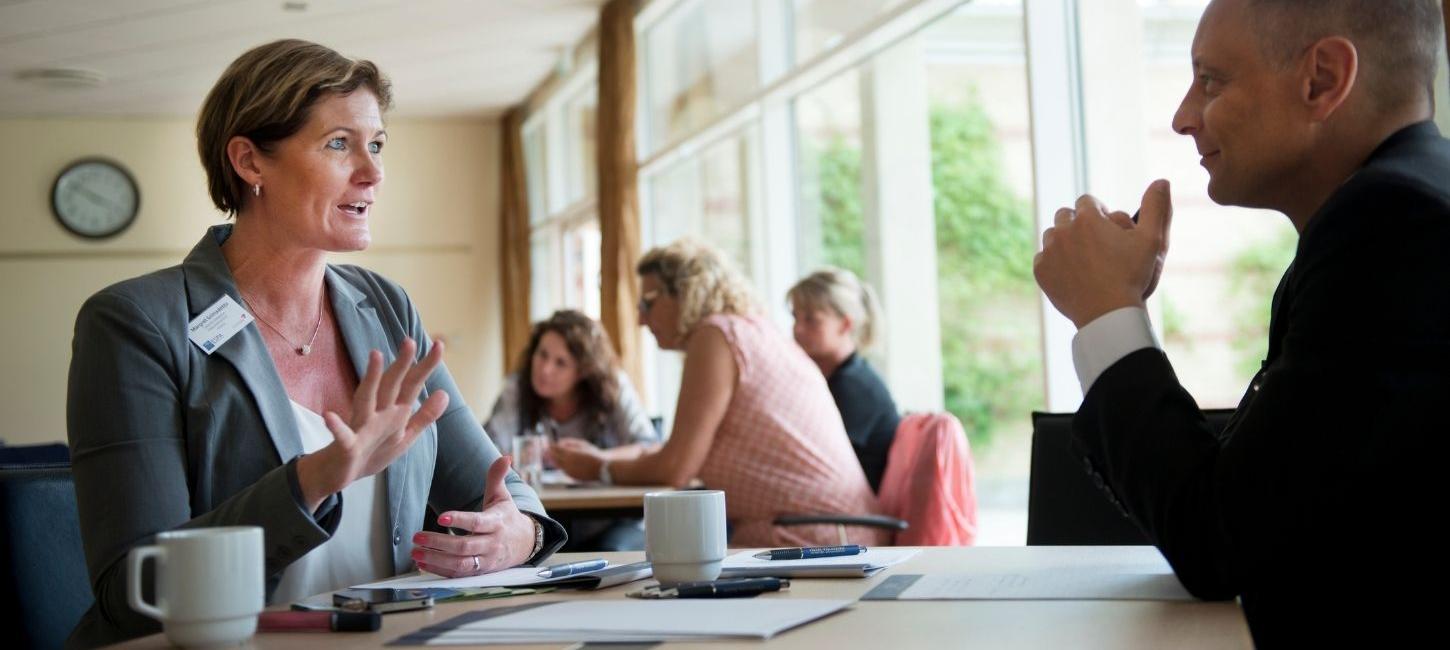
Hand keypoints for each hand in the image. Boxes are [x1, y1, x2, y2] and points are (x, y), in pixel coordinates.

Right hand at [297, 338, 448, 508]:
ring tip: (375, 355)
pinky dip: (336, 426)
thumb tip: (445, 393)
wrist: (339, 473)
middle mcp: (378, 413)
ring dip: (370, 378)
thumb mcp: (404, 436)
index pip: (412, 384)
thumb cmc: (372, 451)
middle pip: (391, 384)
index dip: (426, 366)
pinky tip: (329, 416)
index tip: (439, 344)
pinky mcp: (347, 445)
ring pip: (366, 398)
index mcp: (394, 412)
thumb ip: (424, 416)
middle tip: (410, 340)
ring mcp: (361, 426)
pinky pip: (341, 435)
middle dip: (402, 363)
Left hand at [410, 456, 537, 575]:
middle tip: (417, 536)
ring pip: (460, 564)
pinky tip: (423, 564)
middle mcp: (492, 544)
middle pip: (464, 546)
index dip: (460, 520)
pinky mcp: (479, 572)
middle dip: (439, 543)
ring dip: (436, 560)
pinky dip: (440, 571)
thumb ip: (497, 477)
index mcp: (497, 523)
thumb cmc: (507, 518)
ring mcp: (486, 561)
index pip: (477, 522)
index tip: (441, 517)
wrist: (525, 544)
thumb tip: (505, 457)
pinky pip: (458, 575)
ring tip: (415, 552)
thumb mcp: (503, 497)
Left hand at [549, 438, 604, 480]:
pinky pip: (564, 470)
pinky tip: (564, 463)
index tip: (550, 443)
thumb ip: (570, 442)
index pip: (556, 449)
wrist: (603, 468)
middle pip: (555, 457)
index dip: (552, 446)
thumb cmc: (594, 454)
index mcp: (570, 454)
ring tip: (555, 456)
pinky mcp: (572, 476)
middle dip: (551, 453)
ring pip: (558, 465)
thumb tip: (560, 441)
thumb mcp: (583, 444)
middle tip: (548, 449)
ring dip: (555, 460)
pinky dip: (562, 466)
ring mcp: (569, 471)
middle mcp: (568, 463)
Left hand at [1034, 180, 1172, 327]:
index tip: (1107, 228)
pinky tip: (1071, 272)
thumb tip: (1162, 181)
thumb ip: (1156, 207)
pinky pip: (1043, 258)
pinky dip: (1054, 262)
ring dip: (1065, 241)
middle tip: (1095, 242)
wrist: (1108, 314)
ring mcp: (1049, 251)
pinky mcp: (1040, 271)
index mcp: (1087, 218)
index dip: (1098, 213)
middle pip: (1066, 215)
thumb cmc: (1132, 276)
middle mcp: (1062, 230)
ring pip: (1052, 235)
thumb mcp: (1152, 240)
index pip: (1087, 201)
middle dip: (1078, 223)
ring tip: (1083, 256)